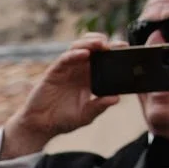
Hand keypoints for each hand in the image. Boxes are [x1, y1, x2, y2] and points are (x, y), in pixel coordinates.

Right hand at [0, 36, 115, 156]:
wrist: (42, 125)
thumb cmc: (64, 119)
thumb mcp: (86, 115)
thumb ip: (99, 106)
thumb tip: (116, 98)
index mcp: (89, 78)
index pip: (103, 60)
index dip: (113, 52)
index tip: (126, 49)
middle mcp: (78, 70)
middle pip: (92, 48)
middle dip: (104, 43)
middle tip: (117, 44)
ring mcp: (66, 69)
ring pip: (78, 48)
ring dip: (90, 44)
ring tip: (102, 44)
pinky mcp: (54, 72)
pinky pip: (65, 59)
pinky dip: (75, 54)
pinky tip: (85, 54)